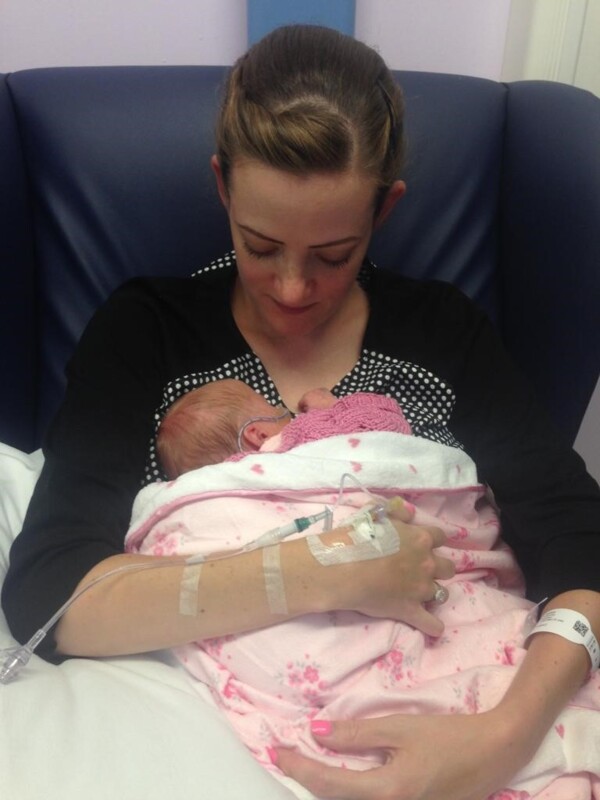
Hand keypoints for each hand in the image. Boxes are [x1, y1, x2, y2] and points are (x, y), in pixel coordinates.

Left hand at [274, 711, 528, 799]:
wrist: (495, 753)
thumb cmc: (448, 736)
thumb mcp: (400, 728)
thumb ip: (357, 734)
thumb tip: (317, 734)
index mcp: (386, 792)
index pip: (327, 783)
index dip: (297, 767)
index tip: (276, 751)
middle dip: (309, 781)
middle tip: (290, 756)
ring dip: (329, 790)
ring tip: (311, 765)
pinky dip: (351, 795)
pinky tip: (345, 778)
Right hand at [321, 497, 454, 635]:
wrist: (344, 568)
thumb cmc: (357, 538)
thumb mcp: (376, 514)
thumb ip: (397, 513)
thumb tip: (408, 514)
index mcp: (421, 538)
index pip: (440, 537)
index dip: (432, 540)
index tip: (422, 544)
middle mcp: (426, 563)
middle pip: (448, 567)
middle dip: (438, 568)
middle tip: (421, 569)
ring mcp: (421, 588)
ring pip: (442, 593)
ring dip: (433, 592)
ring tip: (420, 593)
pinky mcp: (411, 610)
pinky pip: (431, 623)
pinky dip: (433, 625)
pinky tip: (433, 626)